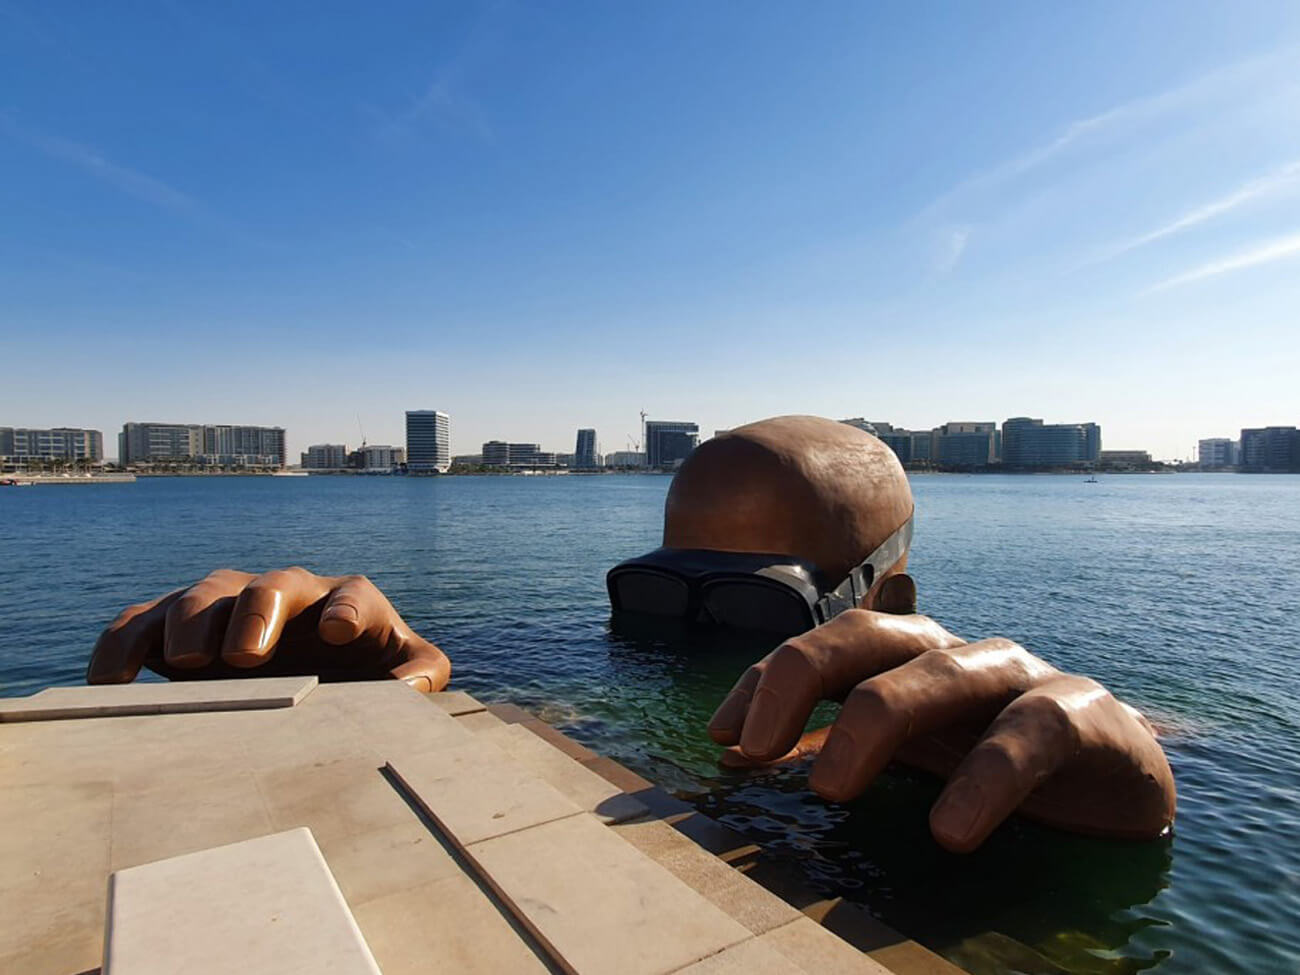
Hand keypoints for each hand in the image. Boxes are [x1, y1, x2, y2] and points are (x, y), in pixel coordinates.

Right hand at [86, 568, 449, 691]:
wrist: (315, 679)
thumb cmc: (367, 675)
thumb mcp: (404, 674)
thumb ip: (420, 675)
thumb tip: (413, 688)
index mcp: (353, 605)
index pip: (356, 594)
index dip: (350, 607)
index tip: (340, 634)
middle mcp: (291, 595)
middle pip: (273, 584)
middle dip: (257, 613)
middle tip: (243, 657)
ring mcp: (232, 605)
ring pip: (207, 592)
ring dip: (193, 621)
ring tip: (187, 660)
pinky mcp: (180, 626)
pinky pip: (143, 621)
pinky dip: (123, 643)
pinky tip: (107, 683)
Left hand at [708, 609, 1173, 851]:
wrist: (1118, 782)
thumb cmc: (991, 763)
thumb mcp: (905, 755)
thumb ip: (833, 746)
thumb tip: (736, 755)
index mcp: (905, 660)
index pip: (821, 650)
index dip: (764, 682)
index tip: (720, 737)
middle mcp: (952, 654)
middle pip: (867, 635)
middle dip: (800, 679)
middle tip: (755, 748)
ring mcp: (1017, 675)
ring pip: (937, 673)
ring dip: (874, 723)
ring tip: (829, 789)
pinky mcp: (1082, 712)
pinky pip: (1029, 732)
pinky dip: (985, 777)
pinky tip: (951, 830)